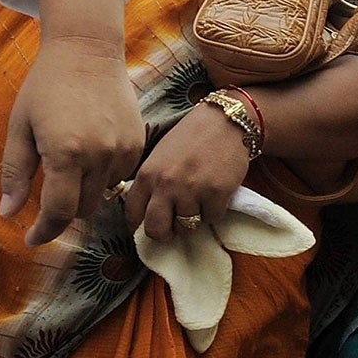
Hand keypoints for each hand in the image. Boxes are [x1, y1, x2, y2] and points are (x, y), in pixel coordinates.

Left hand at [6, 0, 142, 244]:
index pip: (59, 211)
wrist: (88, 52)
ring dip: (84, 192)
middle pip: (83, 208)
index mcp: (66, 153)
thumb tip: (9, 213)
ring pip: (103, 194)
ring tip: (71, 167)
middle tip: (47, 198)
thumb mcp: (20, 127)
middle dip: (63, 210)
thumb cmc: (46, 86)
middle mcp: (99, 156)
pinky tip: (91, 153)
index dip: (44, 231)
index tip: (31, 239)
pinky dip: (103, 176)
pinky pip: (120, 176)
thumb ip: (15, 173)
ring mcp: (123, 151)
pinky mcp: (138, 144)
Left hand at [124, 103, 248, 241]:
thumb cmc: (190, 138)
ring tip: (199, 201)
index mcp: (147, 174)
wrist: (224, 123)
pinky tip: (215, 194)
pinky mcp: (217, 194)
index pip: (133, 213)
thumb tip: (148, 212)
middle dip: (165, 234)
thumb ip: (151, 182)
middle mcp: (166, 185)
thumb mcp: (159, 156)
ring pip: (188, 226)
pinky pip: (212, 218)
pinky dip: (215, 210)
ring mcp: (192, 190)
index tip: (149, 225)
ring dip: (194, 218)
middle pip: (156, 230)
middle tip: (174, 228)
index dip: (140, 225)